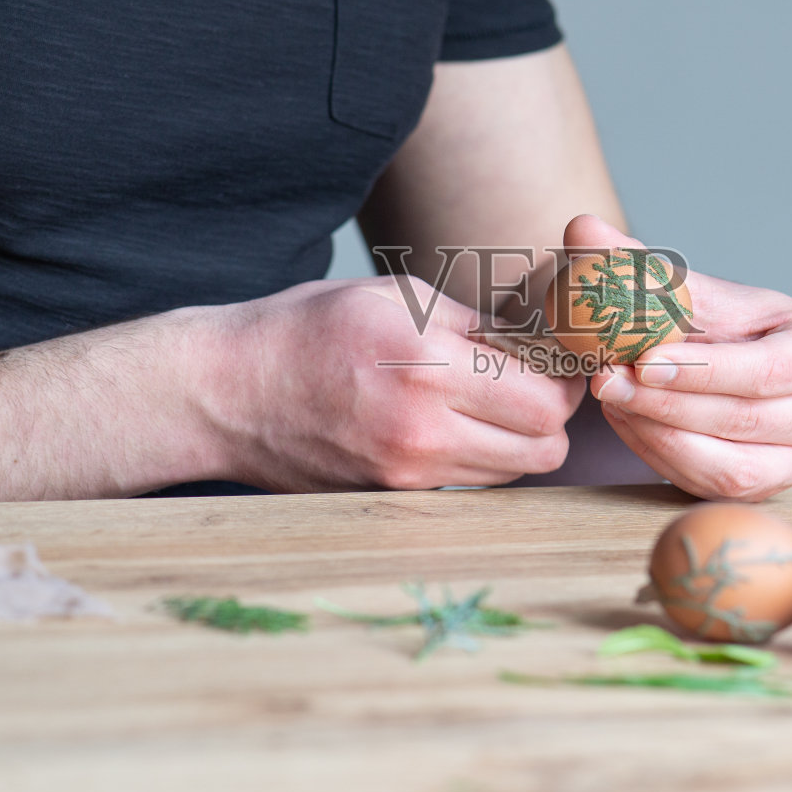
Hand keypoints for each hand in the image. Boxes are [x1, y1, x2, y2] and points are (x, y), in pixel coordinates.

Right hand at [204, 276, 584, 491]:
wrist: (226, 391)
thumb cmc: (309, 329)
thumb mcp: (394, 297)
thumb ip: (475, 323)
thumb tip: (545, 337)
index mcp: (424, 359)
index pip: (545, 396)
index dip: (565, 377)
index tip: (557, 357)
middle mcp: (420, 423)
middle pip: (544, 445)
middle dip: (553, 414)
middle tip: (536, 383)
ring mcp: (407, 468)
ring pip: (515, 472)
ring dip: (520, 441)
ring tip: (494, 404)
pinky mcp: (394, 494)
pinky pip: (472, 482)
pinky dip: (482, 458)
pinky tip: (457, 425)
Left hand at [566, 215, 791, 500]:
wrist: (723, 365)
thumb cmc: (714, 324)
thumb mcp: (688, 290)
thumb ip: (634, 260)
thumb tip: (582, 228)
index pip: (770, 369)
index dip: (706, 371)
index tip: (643, 360)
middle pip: (745, 418)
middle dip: (667, 402)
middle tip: (605, 379)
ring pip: (727, 463)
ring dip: (658, 431)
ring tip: (611, 397)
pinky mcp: (769, 490)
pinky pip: (710, 484)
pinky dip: (661, 454)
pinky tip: (628, 420)